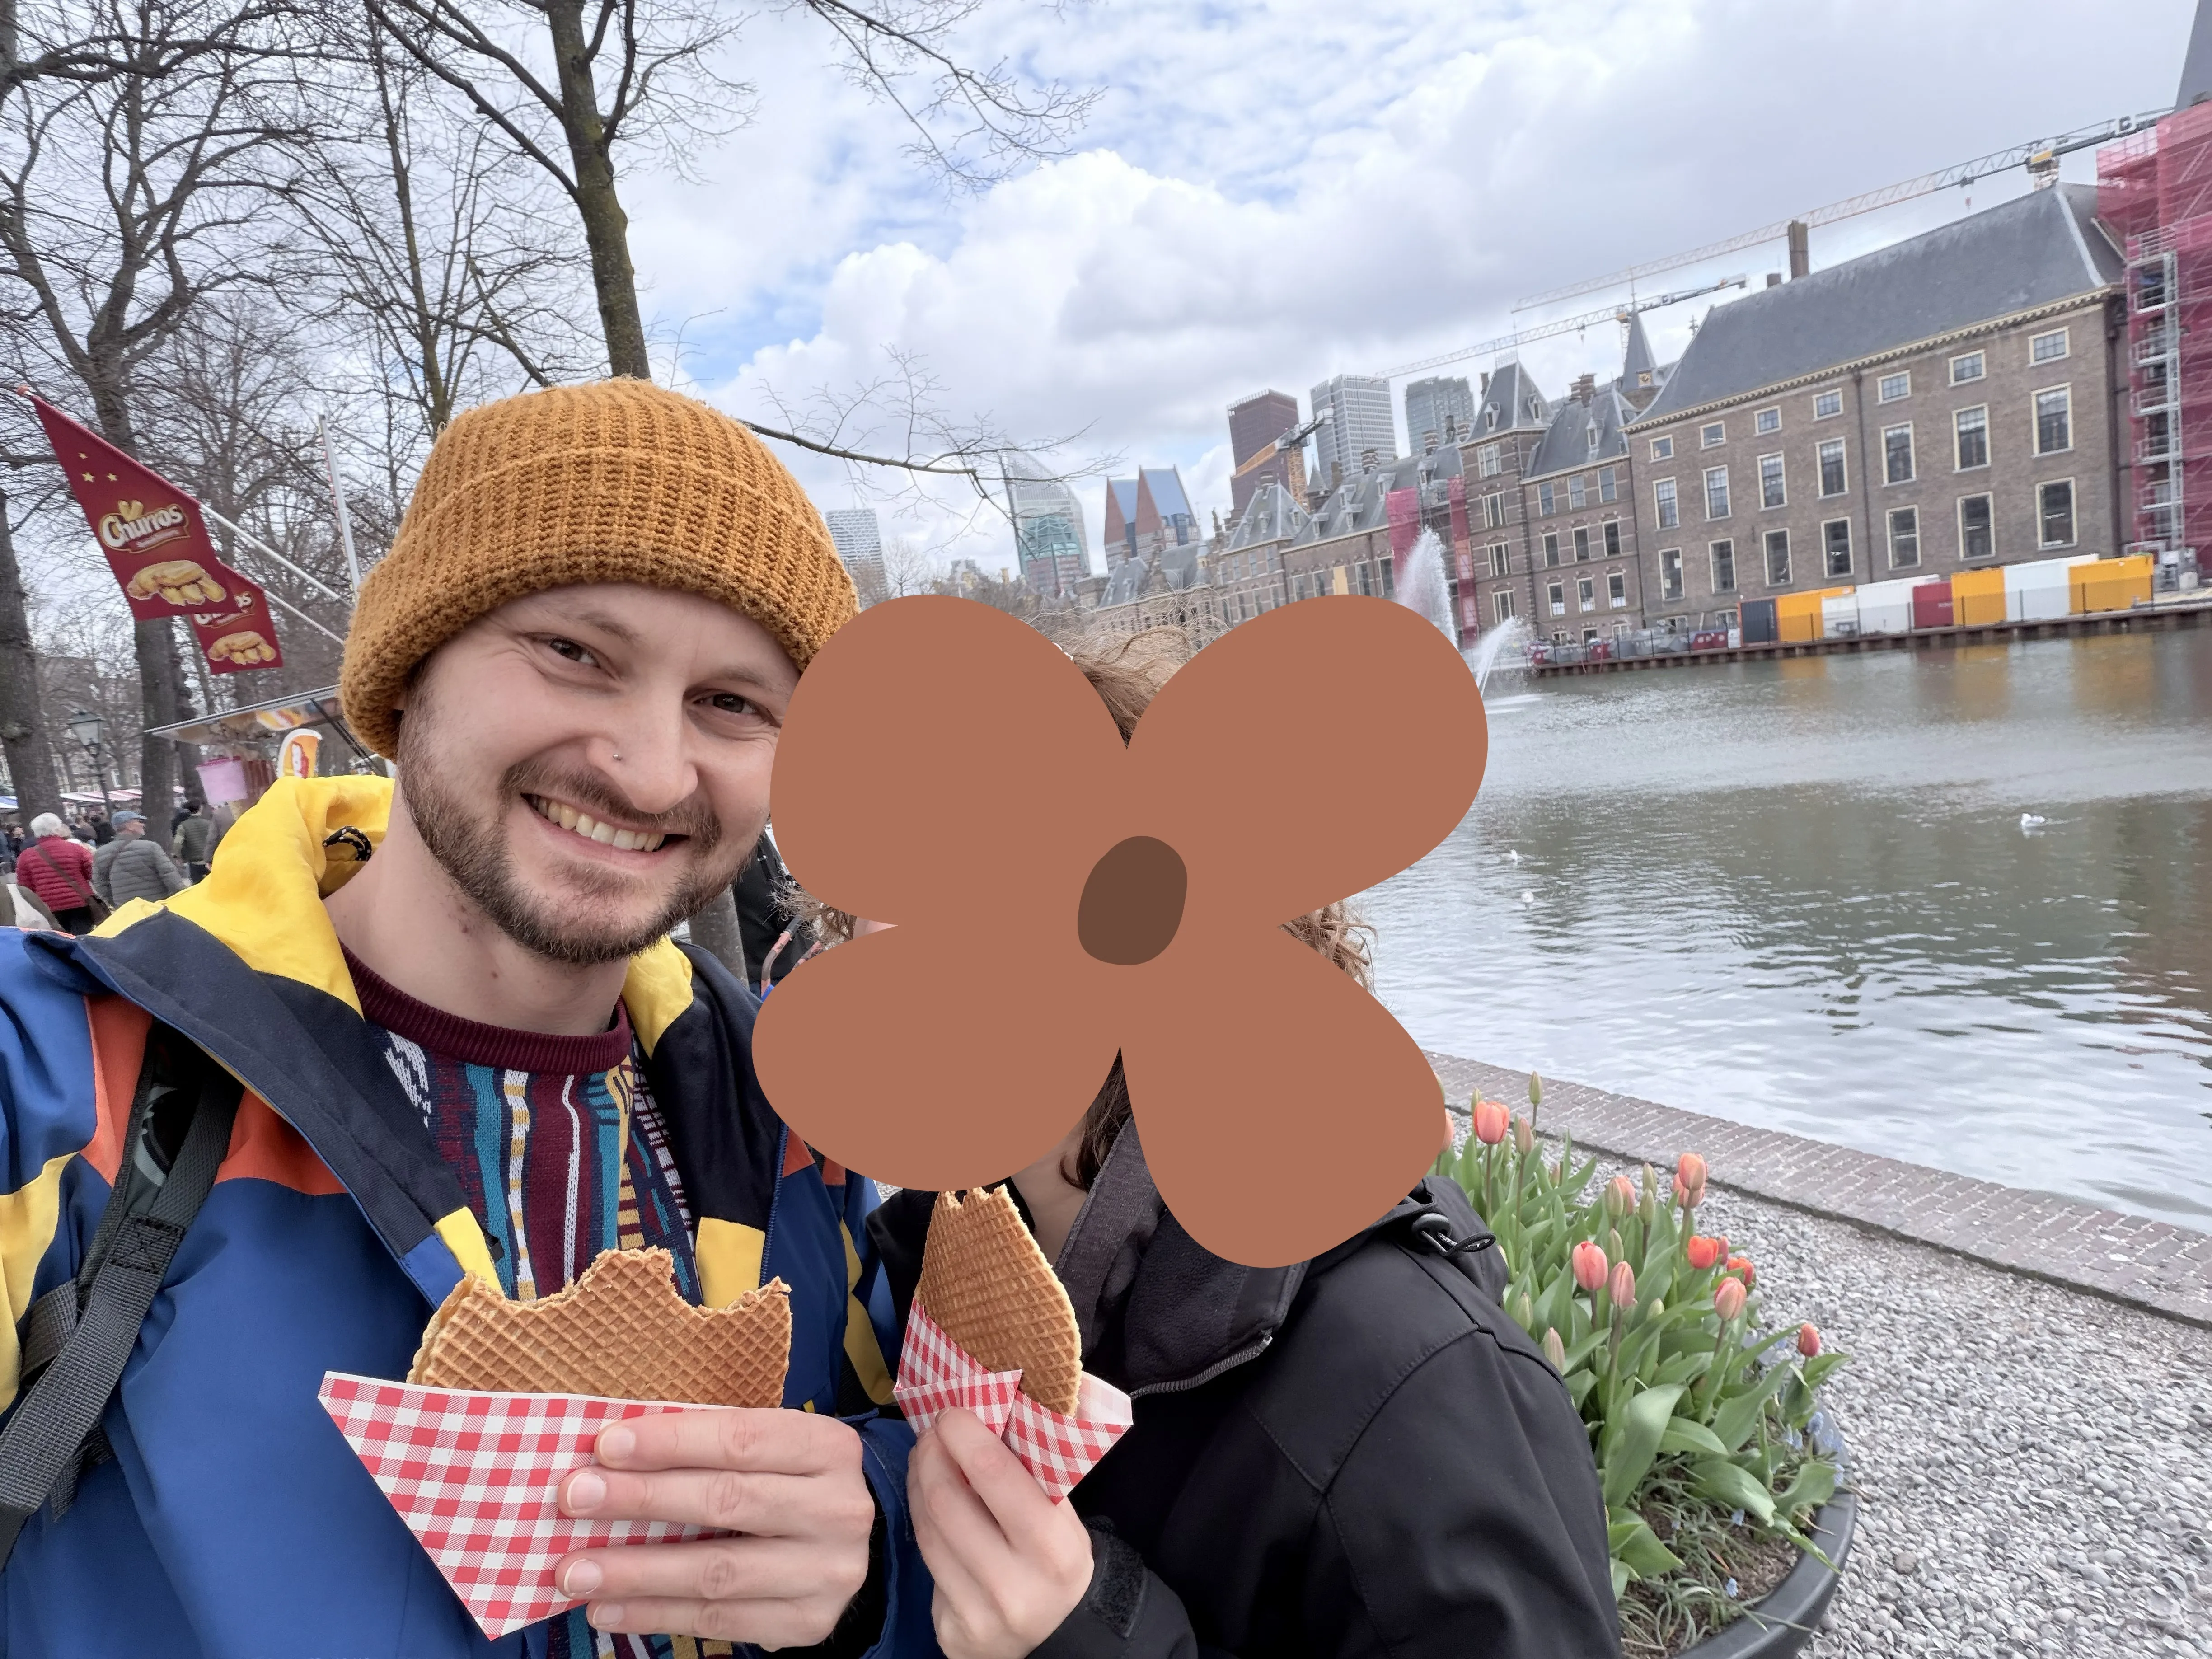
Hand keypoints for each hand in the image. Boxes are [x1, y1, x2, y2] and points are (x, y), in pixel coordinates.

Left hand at [554, 1408, 875, 1645]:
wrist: (851, 1544)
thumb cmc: (786, 1482)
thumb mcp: (769, 1449)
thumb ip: (707, 1448)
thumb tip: (610, 1456)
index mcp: (829, 1447)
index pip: (742, 1439)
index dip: (671, 1442)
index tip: (605, 1445)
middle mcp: (838, 1509)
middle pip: (727, 1501)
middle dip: (642, 1499)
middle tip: (574, 1499)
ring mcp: (828, 1571)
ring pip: (718, 1571)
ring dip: (636, 1571)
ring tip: (574, 1571)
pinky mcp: (808, 1623)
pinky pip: (719, 1621)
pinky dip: (655, 1614)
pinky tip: (608, 1607)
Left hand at [909, 1408, 1094, 1658]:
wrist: (1057, 1636)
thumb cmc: (1057, 1559)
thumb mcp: (1062, 1518)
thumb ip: (1029, 1475)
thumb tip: (983, 1416)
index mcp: (1053, 1548)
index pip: (994, 1475)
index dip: (965, 1436)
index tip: (952, 1413)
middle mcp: (1013, 1585)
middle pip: (947, 1501)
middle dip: (932, 1455)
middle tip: (931, 1432)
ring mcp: (978, 1612)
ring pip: (927, 1529)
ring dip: (919, 1482)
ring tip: (925, 1457)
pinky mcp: (950, 1629)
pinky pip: (925, 1560)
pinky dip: (921, 1520)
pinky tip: (926, 1500)